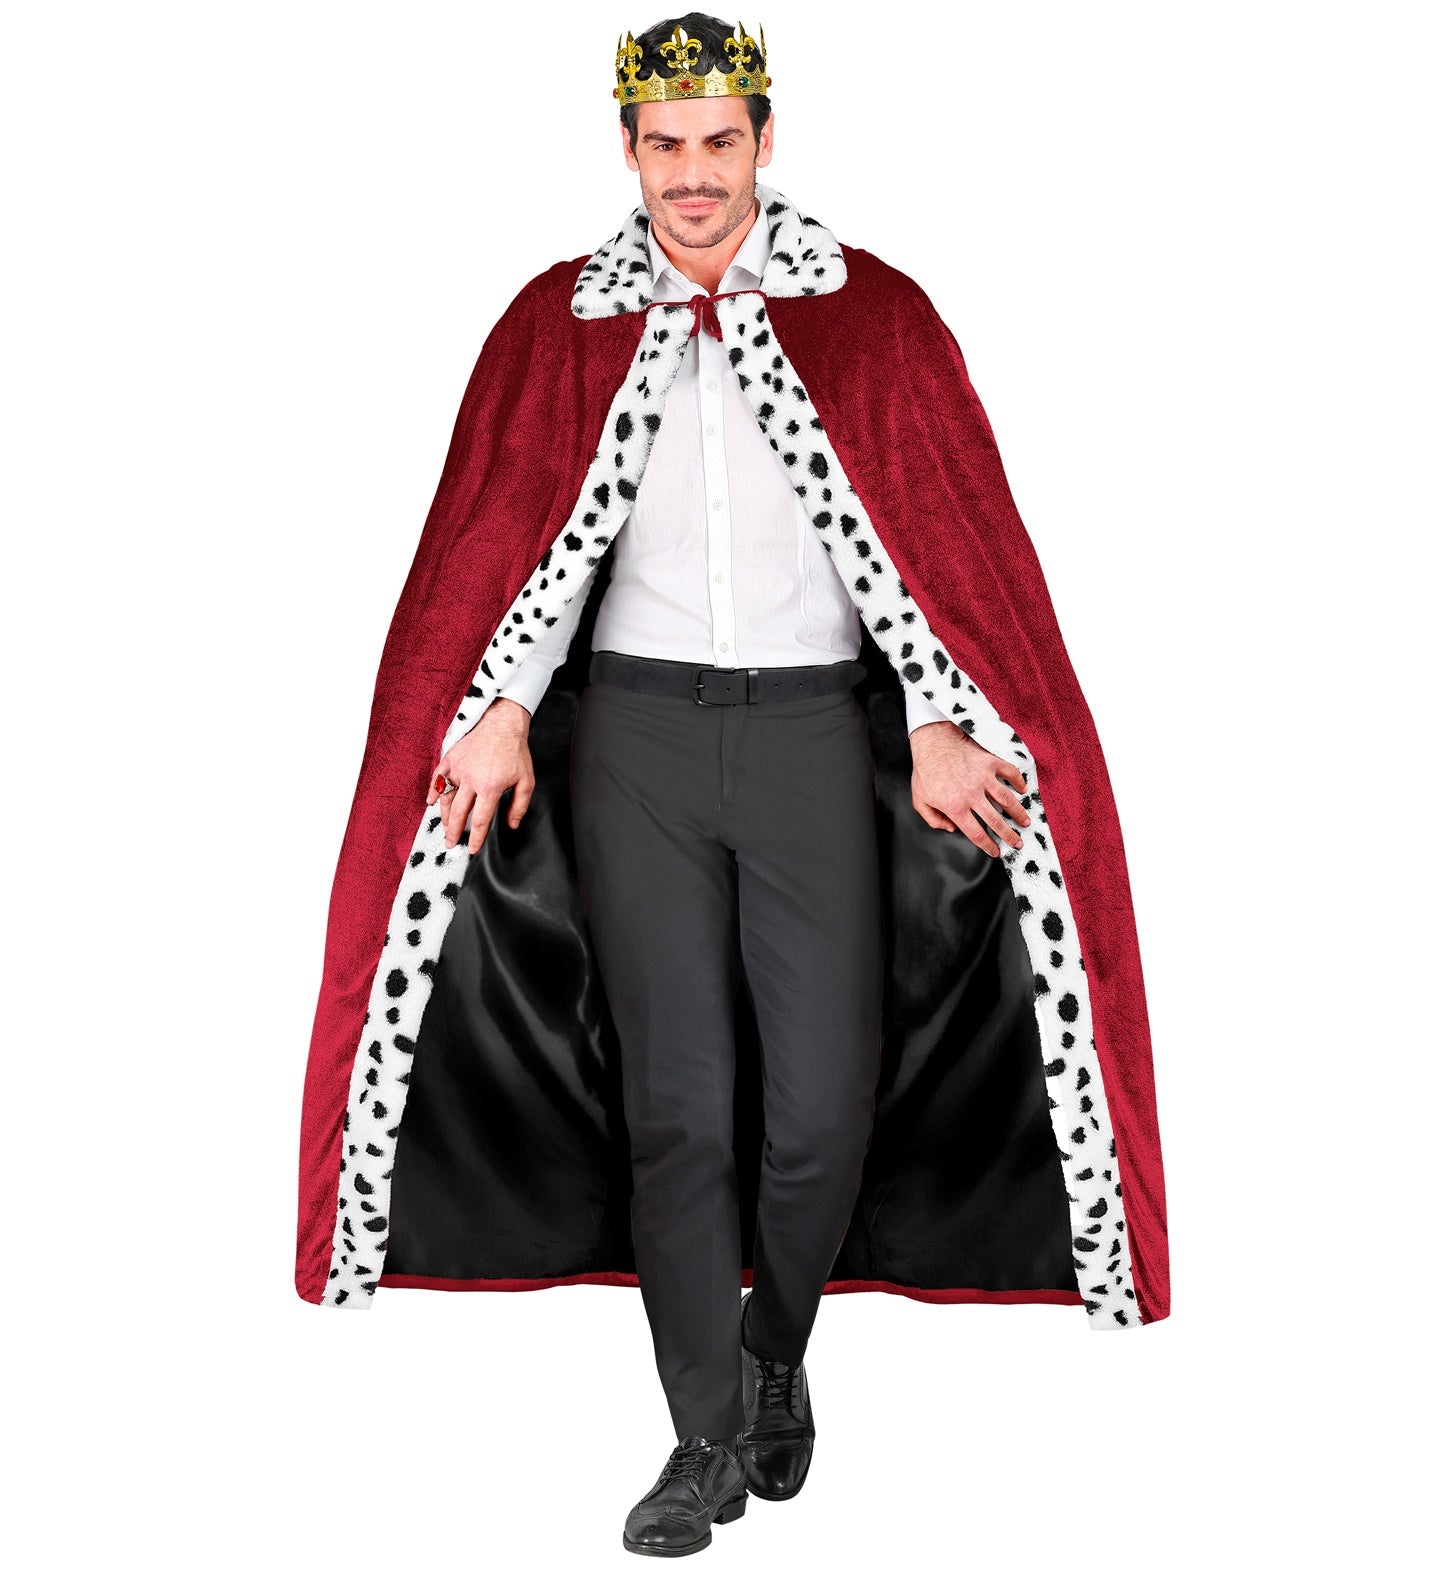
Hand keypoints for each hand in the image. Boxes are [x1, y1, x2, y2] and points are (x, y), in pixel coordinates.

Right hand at [425, 698, 535, 853]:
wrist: (502, 724)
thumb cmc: (515, 752)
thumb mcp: (526, 781)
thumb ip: (519, 806)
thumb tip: (512, 825)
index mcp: (491, 787)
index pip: (481, 820)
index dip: (476, 838)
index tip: (472, 849)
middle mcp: (472, 780)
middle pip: (459, 813)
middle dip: (454, 832)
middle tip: (451, 844)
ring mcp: (459, 769)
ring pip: (446, 798)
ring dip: (444, 816)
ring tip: (446, 827)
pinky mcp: (451, 759)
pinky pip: (437, 778)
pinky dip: (433, 791)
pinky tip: (431, 802)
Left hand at [908, 720, 1030, 855]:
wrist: (932, 742)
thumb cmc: (925, 770)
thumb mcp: (919, 800)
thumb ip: (933, 819)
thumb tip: (951, 828)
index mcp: (955, 807)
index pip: (976, 833)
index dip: (988, 846)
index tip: (996, 851)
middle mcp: (972, 795)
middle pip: (996, 822)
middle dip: (1009, 836)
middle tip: (1018, 843)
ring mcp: (983, 778)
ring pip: (1007, 800)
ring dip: (1019, 813)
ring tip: (1026, 822)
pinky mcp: (989, 762)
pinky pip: (1010, 773)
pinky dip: (1019, 782)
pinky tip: (1023, 790)